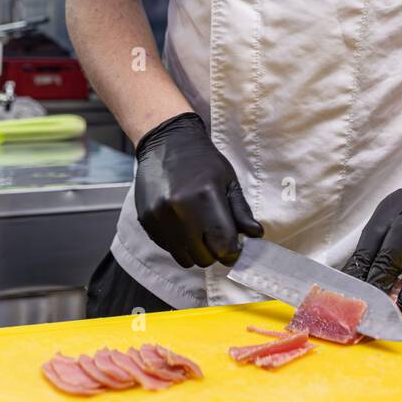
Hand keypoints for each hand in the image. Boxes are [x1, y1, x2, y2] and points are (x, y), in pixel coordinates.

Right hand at [133, 112, 262, 267]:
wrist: (165, 142)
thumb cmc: (202, 160)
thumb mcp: (228, 180)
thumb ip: (241, 211)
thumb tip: (255, 235)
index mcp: (206, 198)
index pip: (224, 246)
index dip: (232, 250)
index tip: (233, 245)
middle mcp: (180, 210)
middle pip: (204, 258)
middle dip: (214, 251)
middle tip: (215, 235)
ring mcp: (160, 217)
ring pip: (184, 259)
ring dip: (195, 251)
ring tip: (198, 231)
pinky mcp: (146, 221)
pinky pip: (168, 249)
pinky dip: (178, 244)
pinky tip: (181, 223)